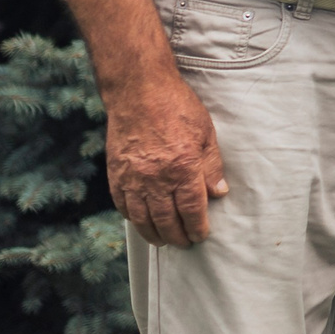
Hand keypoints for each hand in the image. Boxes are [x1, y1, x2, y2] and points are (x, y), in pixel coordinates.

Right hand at [105, 70, 228, 246]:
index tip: (201, 235)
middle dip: (177, 237)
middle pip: (167, 221)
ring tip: (163, 241)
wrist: (139, 90)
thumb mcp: (205, 133)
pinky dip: (133, 218)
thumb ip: (212, 166)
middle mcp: (156, 178)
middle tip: (184, 243)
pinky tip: (141, 222)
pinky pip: (123, 205)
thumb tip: (218, 193)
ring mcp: (133, 178)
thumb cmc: (176, 107)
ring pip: (143, 219)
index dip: (197, 228)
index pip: (192, 210)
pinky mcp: (116, 174)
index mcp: (183, 168)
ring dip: (154, 234)